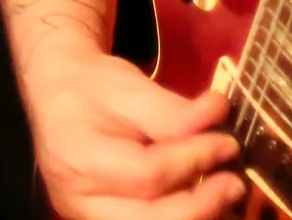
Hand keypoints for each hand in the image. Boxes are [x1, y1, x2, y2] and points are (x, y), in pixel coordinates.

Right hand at [22, 40, 245, 218]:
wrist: (56, 94)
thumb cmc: (91, 87)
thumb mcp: (127, 84)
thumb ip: (171, 108)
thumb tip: (217, 114)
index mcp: (78, 154)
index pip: (148, 173)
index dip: (194, 160)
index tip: (228, 142)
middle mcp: (76, 196)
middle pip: (149, 219)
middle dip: (201, 206)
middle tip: (235, 182)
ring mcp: (85, 216)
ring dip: (194, 217)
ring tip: (225, 196)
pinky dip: (179, 217)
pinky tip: (205, 205)